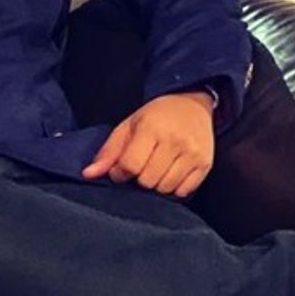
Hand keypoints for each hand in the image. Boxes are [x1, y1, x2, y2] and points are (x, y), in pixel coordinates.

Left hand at [81, 91, 214, 197]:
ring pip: (165, 188)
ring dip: (156, 183)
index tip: (121, 169)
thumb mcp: (128, 126)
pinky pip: (184, 192)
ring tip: (156, 167)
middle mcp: (175, 141)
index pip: (131, 165)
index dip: (120, 172)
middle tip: (141, 165)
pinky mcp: (205, 165)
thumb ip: (109, 151)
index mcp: (152, 128)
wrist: (192, 104)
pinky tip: (170, 172)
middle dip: (139, 177)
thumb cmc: (155, 116)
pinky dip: (174, 187)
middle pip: (147, 180)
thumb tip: (88, 174)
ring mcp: (193, 154)